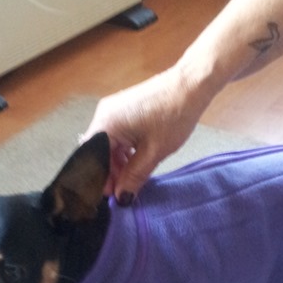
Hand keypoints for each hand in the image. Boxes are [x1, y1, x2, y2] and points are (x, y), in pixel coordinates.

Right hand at [83, 66, 209, 202]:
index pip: (91, 158)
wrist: (191, 85)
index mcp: (106, 124)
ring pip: (108, 144)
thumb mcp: (154, 152)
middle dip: (109, 173)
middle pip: (99, 151)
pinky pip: (117, 134)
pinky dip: (123, 150)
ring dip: (117, 163)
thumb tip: (122, 198)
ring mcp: (113, 109)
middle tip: (123, 192)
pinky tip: (136, 161)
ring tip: (132, 180)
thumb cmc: (173, 116)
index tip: (111, 197)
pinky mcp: (124, 108)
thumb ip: (134, 176)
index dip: (99, 180)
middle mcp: (104, 115)